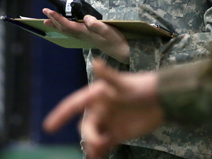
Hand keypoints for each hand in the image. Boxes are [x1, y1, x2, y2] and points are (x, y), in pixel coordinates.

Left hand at [43, 9, 130, 63]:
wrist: (119, 50)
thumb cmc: (115, 40)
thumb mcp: (108, 30)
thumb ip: (97, 25)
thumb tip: (86, 18)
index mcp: (85, 32)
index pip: (67, 24)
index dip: (57, 18)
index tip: (49, 11)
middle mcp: (81, 35)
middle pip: (64, 27)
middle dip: (54, 19)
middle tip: (45, 11)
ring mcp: (83, 37)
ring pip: (66, 30)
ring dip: (56, 24)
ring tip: (47, 20)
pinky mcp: (86, 37)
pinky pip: (70, 32)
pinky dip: (63, 27)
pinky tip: (62, 26)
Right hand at [44, 59, 162, 158]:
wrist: (162, 100)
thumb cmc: (141, 87)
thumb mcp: (124, 83)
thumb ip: (108, 76)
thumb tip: (96, 62)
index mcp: (96, 95)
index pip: (74, 105)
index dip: (60, 115)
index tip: (48, 127)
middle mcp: (99, 109)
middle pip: (85, 126)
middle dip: (88, 135)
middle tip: (98, 143)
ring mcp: (108, 122)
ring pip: (92, 137)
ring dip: (92, 145)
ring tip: (100, 151)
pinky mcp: (118, 134)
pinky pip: (103, 145)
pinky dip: (99, 152)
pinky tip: (99, 157)